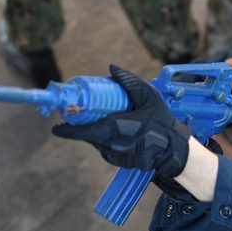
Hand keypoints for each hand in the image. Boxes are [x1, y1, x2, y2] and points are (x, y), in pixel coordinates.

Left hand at [52, 65, 190, 176]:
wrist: (174, 149)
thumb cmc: (162, 122)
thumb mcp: (149, 96)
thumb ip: (129, 82)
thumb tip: (111, 68)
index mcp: (118, 129)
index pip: (87, 132)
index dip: (70, 131)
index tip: (57, 128)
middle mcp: (115, 145)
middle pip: (91, 136)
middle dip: (83, 126)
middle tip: (78, 115)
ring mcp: (118, 156)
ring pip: (99, 143)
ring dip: (97, 132)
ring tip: (107, 120)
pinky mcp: (122, 162)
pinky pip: (108, 149)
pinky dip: (107, 140)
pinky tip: (118, 132)